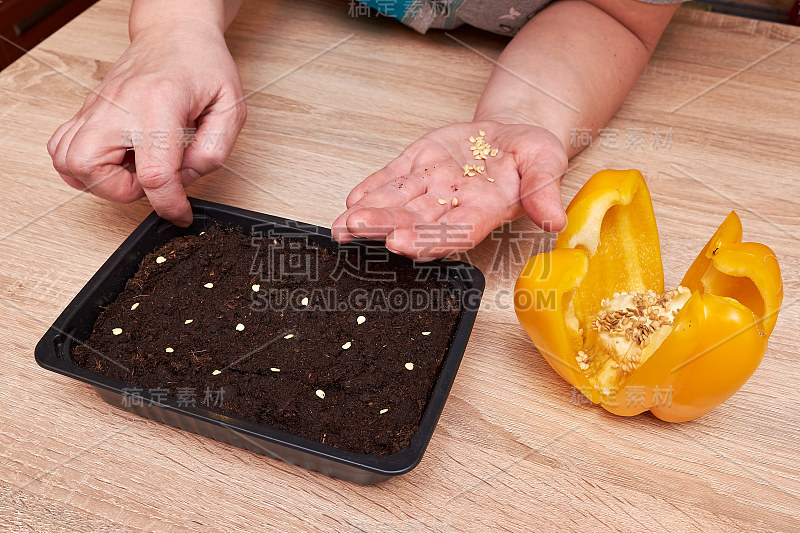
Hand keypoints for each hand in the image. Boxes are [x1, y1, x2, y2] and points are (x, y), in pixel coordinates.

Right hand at [47, 20, 246, 225]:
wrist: (174, 33)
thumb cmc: (202, 65)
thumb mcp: (230, 107)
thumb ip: (215, 149)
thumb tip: (187, 177)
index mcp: (160, 103)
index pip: (154, 173)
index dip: (169, 205)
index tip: (180, 213)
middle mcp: (119, 104)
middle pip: (88, 167)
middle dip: (121, 191)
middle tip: (150, 180)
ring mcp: (97, 107)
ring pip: (66, 161)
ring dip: (98, 180)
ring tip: (131, 168)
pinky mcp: (87, 111)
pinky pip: (62, 148)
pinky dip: (83, 165)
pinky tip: (116, 159)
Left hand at [331, 121, 567, 259]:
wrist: (512, 132)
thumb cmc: (532, 154)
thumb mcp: (547, 163)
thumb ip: (545, 190)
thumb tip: (555, 221)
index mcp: (484, 211)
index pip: (454, 231)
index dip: (428, 240)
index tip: (404, 245)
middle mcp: (452, 205)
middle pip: (416, 221)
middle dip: (387, 226)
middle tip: (359, 230)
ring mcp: (431, 187)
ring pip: (397, 203)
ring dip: (370, 214)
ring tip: (343, 226)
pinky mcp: (417, 166)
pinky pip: (391, 179)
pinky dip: (372, 188)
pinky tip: (352, 199)